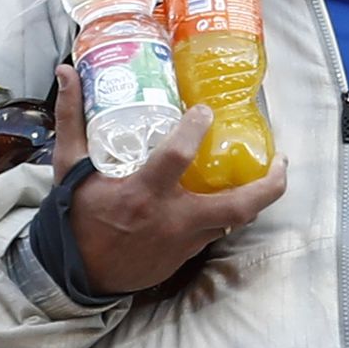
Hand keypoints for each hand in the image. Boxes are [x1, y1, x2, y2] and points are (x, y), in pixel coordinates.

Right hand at [53, 64, 287, 294]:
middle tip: (281, 159)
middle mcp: (171, 220)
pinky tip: (230, 193)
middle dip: (270, 184)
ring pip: (235, 220)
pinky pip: (216, 231)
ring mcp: (183, 241)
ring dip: (256, 198)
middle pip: (238, 205)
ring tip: (268, 173)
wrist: (77, 274)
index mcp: (142, 194)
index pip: (179, 157)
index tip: (205, 111)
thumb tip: (67, 73)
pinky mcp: (185, 256)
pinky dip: (227, 212)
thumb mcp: (70, 168)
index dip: (195, 129)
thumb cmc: (76, 219)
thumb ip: (72, 119)